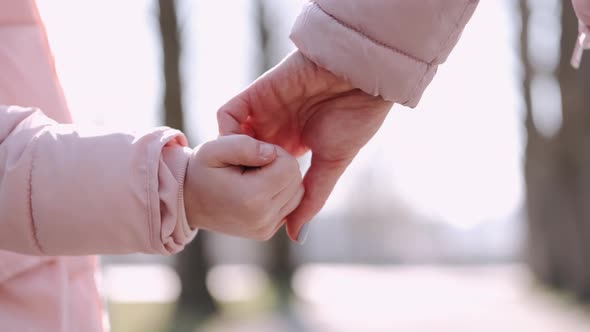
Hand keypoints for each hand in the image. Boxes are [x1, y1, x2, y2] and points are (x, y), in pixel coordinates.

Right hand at [183, 135, 303, 240]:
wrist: (187, 201)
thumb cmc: (201, 171)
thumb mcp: (214, 149)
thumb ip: (245, 145)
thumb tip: (272, 153)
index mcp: (252, 198)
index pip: (289, 166)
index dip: (275, 153)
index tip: (254, 154)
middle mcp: (262, 218)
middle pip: (296, 181)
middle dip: (280, 167)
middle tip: (253, 165)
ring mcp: (265, 229)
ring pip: (298, 194)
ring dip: (282, 181)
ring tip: (255, 178)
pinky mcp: (266, 233)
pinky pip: (290, 207)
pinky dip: (279, 195)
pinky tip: (258, 190)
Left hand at [218, 51, 392, 242]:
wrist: (361, 77)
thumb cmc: (354, 120)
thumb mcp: (331, 165)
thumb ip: (310, 198)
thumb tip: (298, 237)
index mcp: (293, 144)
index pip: (264, 171)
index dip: (257, 189)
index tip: (252, 212)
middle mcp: (275, 127)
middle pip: (243, 156)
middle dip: (236, 176)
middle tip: (232, 199)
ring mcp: (264, 111)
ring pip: (231, 137)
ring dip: (228, 156)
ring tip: (232, 178)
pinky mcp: (256, 94)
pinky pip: (228, 114)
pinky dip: (227, 133)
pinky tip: (238, 152)